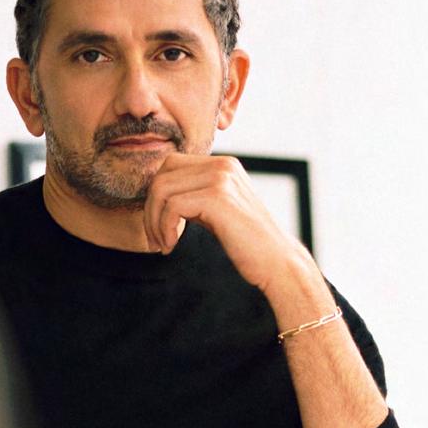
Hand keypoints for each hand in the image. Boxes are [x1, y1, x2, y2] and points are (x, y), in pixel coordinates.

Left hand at [143, 154, 312, 299]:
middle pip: (162, 175)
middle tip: (155, 238)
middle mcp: (223, 165)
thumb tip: (156, 193)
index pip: (171, 165)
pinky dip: (164, 229)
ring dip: (154, 221)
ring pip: (162, 190)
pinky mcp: (218, 197)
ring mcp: (221, 178)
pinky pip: (172, 206)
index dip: (156, 195)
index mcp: (223, 165)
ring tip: (162, 244)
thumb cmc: (246, 242)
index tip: (158, 225)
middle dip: (150, 208)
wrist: (277, 262)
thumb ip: (193, 195)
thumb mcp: (216, 210)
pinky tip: (170, 246)